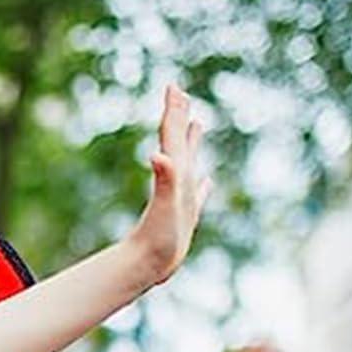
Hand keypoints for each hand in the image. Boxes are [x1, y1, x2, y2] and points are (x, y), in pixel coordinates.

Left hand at [128, 82, 212, 285]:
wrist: (145, 266)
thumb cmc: (156, 237)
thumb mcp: (165, 204)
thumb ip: (165, 177)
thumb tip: (158, 154)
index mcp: (173, 173)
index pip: (171, 135)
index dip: (173, 111)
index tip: (172, 86)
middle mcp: (175, 181)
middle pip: (177, 141)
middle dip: (179, 116)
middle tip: (180, 92)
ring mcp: (180, 197)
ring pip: (188, 162)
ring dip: (191, 141)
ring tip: (196, 123)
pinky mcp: (185, 216)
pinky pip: (198, 194)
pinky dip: (203, 184)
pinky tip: (206, 181)